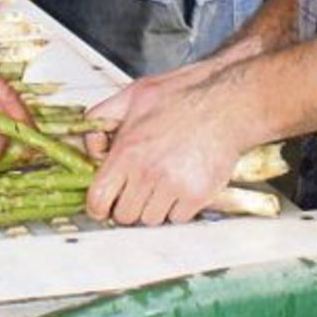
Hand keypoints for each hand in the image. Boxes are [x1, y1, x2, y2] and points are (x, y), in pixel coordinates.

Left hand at [84, 67, 252, 225]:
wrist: (226, 103)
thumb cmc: (183, 96)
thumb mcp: (133, 96)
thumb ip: (103, 116)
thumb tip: (89, 142)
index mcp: (127, 150)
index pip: (99, 199)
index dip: (99, 206)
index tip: (104, 205)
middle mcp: (148, 173)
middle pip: (124, 215)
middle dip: (128, 204)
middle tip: (138, 187)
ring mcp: (173, 187)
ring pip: (151, 220)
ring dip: (153, 207)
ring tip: (163, 182)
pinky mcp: (197, 196)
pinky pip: (177, 219)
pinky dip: (178, 208)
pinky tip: (181, 184)